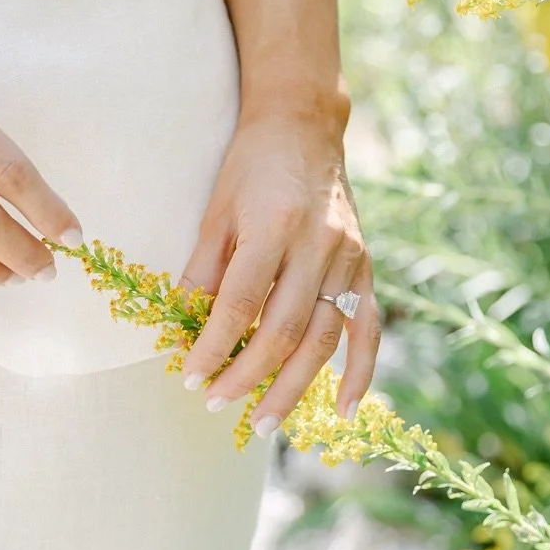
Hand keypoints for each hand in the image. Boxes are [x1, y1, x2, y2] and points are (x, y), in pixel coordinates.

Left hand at [177, 104, 379, 428]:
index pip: (240, 304)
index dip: (212, 346)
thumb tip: (183, 330)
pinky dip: (358, 373)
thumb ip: (203, 271)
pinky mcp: (366, 266)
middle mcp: (318, 245)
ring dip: (293, 387)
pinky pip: (367, 328)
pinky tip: (341, 410)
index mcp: (273, 227)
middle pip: (283, 330)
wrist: (303, 126)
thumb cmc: (249, 168)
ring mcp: (348, 257)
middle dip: (248, 376)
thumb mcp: (215, 211)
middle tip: (217, 405)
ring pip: (323, 339)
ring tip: (263, 423)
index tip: (189, 377)